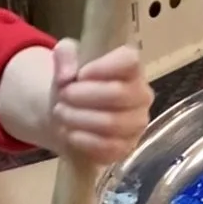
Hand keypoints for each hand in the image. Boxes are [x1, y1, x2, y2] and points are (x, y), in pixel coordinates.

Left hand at [50, 39, 153, 163]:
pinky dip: (84, 140)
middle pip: (118, 94)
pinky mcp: (126, 147)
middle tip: (63, 96)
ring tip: (61, 113)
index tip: (80, 74)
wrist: (70, 115)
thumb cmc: (75, 84)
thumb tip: (66, 76)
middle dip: (83, 95)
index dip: (103, 67)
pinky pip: (108, 146)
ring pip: (112, 122)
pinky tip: (70, 133)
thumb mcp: (65, 61)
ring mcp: (136, 124)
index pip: (130, 61)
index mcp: (131, 69)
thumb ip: (64, 55)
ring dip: (79, 118)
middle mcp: (141, 95)